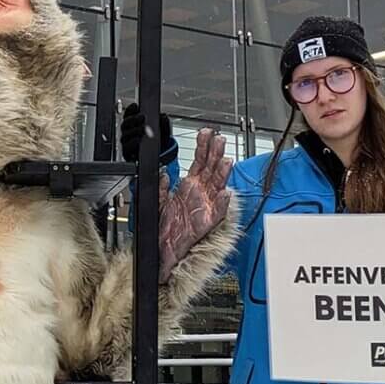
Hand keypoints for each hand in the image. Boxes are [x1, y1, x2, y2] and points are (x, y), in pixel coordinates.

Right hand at [120, 102, 170, 162]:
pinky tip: (139, 140)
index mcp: (134, 125)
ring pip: (124, 136)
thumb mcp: (163, 130)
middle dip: (133, 119)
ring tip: (143, 129)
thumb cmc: (157, 141)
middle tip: (142, 117)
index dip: (131, 110)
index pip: (128, 115)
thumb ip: (164, 123)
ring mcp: (127, 144)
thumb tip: (164, 117)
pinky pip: (126, 149)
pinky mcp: (128, 154)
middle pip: (125, 125)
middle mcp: (128, 133)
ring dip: (134, 131)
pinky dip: (133, 143)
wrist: (159, 157)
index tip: (136, 106)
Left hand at [157, 128, 230, 283]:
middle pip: (211, 168)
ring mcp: (205, 206)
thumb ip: (161, 186)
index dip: (203, 147)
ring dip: (222, 173)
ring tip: (225, 161)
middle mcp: (200, 193)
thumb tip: (164, 173)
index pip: (200, 161)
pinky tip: (225, 193)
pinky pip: (218, 212)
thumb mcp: (159, 201)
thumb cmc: (164, 227)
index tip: (206, 133)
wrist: (163, 249)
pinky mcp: (208, 222)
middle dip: (215, 153)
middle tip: (219, 139)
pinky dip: (222, 203)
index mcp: (189, 186)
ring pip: (218, 185)